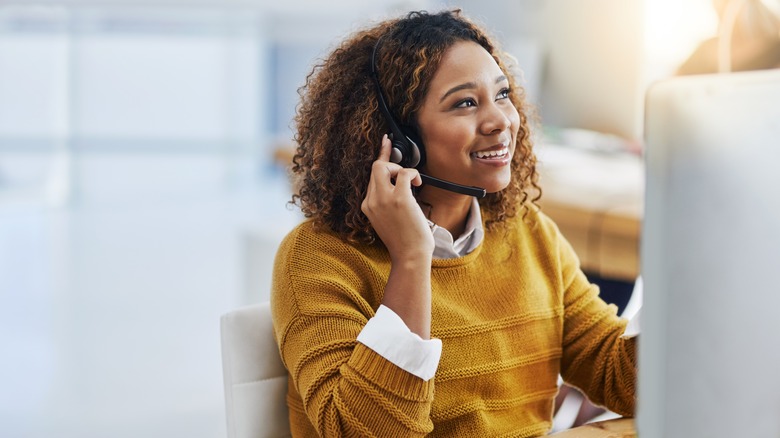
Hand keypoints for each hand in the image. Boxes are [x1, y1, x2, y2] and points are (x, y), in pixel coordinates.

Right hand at [362, 135, 433, 337]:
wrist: (409, 256)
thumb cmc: (404, 241)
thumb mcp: (387, 220)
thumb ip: (387, 202)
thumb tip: (400, 184)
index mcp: (367, 206)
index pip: (371, 177)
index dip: (380, 158)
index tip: (385, 143)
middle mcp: (371, 200)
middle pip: (375, 167)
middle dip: (389, 160)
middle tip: (401, 163)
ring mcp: (383, 199)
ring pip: (384, 166)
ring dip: (400, 168)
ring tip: (412, 182)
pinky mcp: (399, 198)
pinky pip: (403, 173)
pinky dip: (412, 173)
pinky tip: (417, 183)